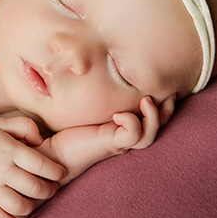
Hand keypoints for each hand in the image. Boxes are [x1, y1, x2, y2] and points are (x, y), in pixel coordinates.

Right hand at [0, 117, 66, 217]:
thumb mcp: (4, 124)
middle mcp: (0, 170)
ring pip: (19, 206)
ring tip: (35, 201)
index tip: (60, 173)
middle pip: (33, 187)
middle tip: (51, 188)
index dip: (55, 171)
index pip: (40, 164)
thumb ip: (26, 126)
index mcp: (9, 150)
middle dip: (48, 190)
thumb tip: (41, 142)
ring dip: (33, 206)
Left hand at [41, 95, 174, 185]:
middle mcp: (123, 136)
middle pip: (156, 128)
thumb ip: (94, 93)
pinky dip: (132, 122)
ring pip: (148, 135)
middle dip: (166, 111)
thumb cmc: (64, 129)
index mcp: (121, 128)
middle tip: (166, 94)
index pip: (150, 118)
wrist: (50, 151)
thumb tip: (89, 66)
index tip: (158, 85)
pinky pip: (133, 135)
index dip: (160, 104)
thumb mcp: (83, 106)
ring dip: (153, 116)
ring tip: (146, 100)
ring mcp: (118, 142)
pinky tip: (118, 115)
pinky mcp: (111, 145)